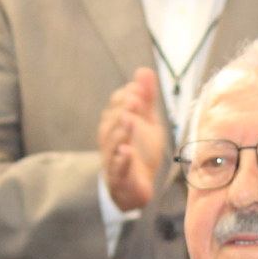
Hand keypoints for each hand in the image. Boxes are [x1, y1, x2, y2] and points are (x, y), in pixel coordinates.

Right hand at [96, 67, 163, 211]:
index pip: (115, 106)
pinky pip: (117, 169)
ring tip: (130, 120)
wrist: (137, 188)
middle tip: (135, 100)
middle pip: (111, 123)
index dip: (125, 97)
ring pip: (112, 144)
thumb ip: (146, 98)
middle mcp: (110, 140)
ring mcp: (112, 159)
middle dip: (123, 110)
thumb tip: (145, 70)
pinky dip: (121, 160)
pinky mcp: (119, 178)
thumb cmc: (140, 152)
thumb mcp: (147, 122)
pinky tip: (127, 152)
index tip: (137, 88)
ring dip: (121, 132)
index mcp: (115, 124)